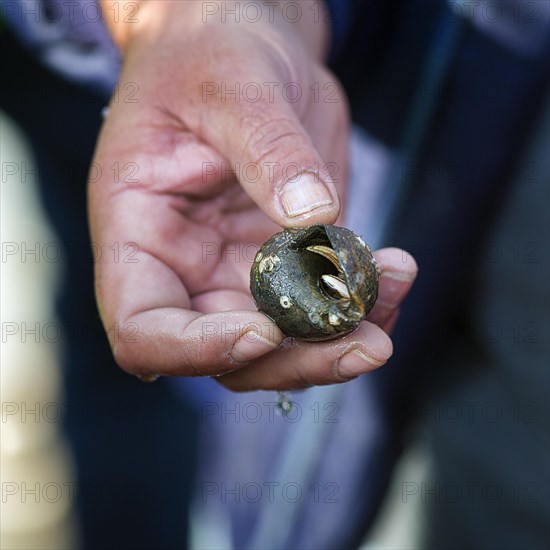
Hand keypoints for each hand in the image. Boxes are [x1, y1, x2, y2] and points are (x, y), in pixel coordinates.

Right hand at [90, 1, 417, 389]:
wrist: (245, 46)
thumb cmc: (210, 54)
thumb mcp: (232, 85)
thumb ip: (268, 149)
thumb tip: (315, 215)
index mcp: (139, 234)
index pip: (145, 330)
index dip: (197, 351)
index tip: (266, 332)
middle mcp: (184, 268)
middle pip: (229, 356)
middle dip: (299, 359)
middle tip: (371, 345)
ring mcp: (238, 271)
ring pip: (285, 343)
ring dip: (343, 336)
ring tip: (395, 282)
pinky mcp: (287, 260)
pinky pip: (322, 305)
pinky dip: (363, 300)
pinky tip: (394, 268)